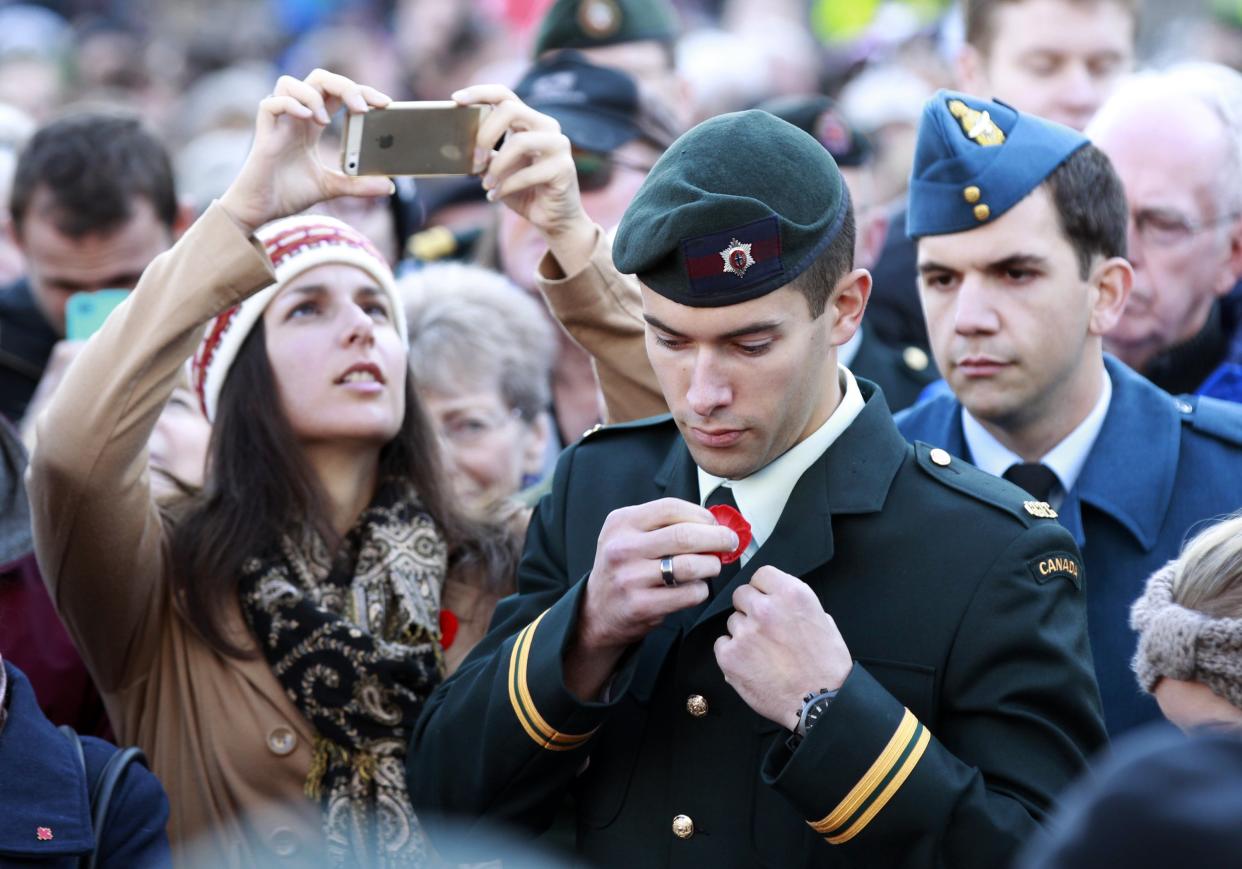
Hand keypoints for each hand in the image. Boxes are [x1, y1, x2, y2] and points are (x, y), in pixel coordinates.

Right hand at [219, 69, 394, 234]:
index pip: (338, 93)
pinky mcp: (264, 133)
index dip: (361, 91)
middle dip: (344, 86)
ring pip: (290, 83)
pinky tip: (307, 118)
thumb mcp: (331, 187)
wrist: (261, 210)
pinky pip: (271, 103)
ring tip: (327, 121)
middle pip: (318, 79)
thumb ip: (358, 185)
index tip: (385, 104)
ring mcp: (279, 122)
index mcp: (312, 124)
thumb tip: (389, 186)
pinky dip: (290, 105)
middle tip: (363, 108)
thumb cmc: (289, 193)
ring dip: (314, 94)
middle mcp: (296, 117)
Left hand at [452, 84, 595, 273]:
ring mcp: (559, 145)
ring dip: (496, 167)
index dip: (480, 92)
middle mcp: (546, 126)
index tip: (455, 99)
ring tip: (486, 185)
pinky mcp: (564, 168)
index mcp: (529, 121)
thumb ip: (485, 154)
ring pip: (519, 141)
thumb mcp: (498, 169)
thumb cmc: (523, 191)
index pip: (505, 95)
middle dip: (485, 134)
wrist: (553, 219)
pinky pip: (528, 173)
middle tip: (475, 159)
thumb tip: (459, 145)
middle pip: (510, 109)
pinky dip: (507, 186)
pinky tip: (496, 196)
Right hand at [564, 498, 737, 697]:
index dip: (702, 514)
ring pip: (691, 565)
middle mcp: (622, 548)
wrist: (597, 610)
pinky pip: (689, 594)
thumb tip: (714, 521)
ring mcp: (630, 578)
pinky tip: (694, 588)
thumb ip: (665, 525)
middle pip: (685, 535)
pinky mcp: (641, 606)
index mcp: (622, 522)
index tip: (716, 523)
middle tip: (729, 542)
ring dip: (712, 565)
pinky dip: (701, 590)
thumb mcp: (630, 535)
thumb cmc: (624, 568)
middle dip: (717, 537)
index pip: (671, 508)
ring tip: (711, 567)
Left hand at [714, 566, 852, 729]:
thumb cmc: (826, 667)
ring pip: (732, 621)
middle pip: (741, 595)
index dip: (763, 588)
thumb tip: (781, 602)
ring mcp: (745, 632)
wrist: (820, 702)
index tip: (765, 598)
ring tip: (763, 652)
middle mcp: (765, 608)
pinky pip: (721, 644)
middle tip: (763, 628)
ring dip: (743, 632)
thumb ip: (797, 606)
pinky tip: (751, 664)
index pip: (761, 574)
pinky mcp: (730, 656)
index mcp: (791, 594)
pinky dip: (732, 653)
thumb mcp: (823, 621)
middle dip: (750, 608)